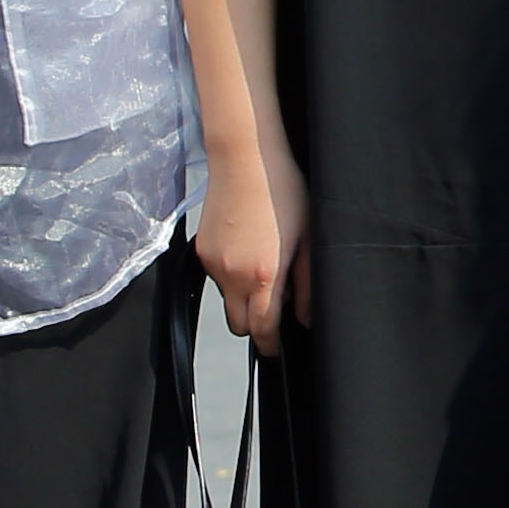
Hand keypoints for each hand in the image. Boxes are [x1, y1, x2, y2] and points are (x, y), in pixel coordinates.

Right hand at [197, 138, 313, 353]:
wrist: (245, 160)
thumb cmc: (284, 192)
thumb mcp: (308, 239)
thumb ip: (305, 284)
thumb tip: (304, 316)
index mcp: (264, 273)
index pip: (262, 328)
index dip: (270, 344)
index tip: (276, 347)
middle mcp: (233, 274)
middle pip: (239, 324)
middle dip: (256, 325)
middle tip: (275, 305)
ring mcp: (213, 263)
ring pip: (226, 300)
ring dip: (243, 296)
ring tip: (264, 263)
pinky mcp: (200, 251)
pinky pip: (216, 278)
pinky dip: (231, 275)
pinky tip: (247, 248)